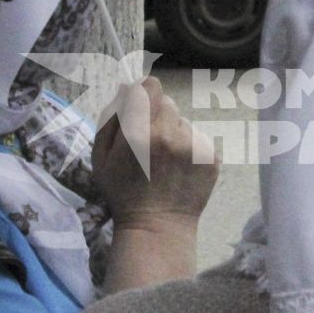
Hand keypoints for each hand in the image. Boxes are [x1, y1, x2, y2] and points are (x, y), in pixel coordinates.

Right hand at [93, 76, 218, 228]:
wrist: (157, 227)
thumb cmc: (123, 192)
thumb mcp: (101, 157)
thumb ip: (111, 118)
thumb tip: (127, 87)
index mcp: (139, 132)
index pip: (150, 86)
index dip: (144, 95)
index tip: (141, 110)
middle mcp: (169, 135)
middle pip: (168, 102)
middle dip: (158, 116)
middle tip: (151, 142)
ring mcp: (194, 146)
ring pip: (184, 122)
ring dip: (175, 133)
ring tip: (166, 161)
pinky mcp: (212, 157)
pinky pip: (200, 139)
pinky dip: (191, 149)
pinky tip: (180, 169)